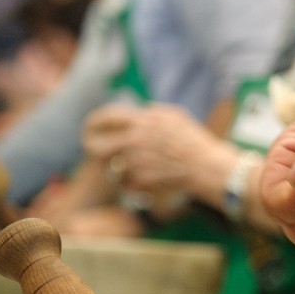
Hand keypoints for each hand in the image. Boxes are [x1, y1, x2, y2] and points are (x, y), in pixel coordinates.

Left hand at [83, 102, 215, 193]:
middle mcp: (134, 140)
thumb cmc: (194, 140)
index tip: (89, 127)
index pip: (106, 117)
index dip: (93, 122)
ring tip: (139, 168)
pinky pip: (127, 183)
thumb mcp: (176, 116)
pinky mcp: (141, 180)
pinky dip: (135, 183)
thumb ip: (154, 112)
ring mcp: (136, 161)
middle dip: (93, 151)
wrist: (205, 166)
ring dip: (121, 169)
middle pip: (97, 148)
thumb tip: (142, 110)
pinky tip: (150, 180)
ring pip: (114, 168)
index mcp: (141, 121)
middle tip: (96, 154)